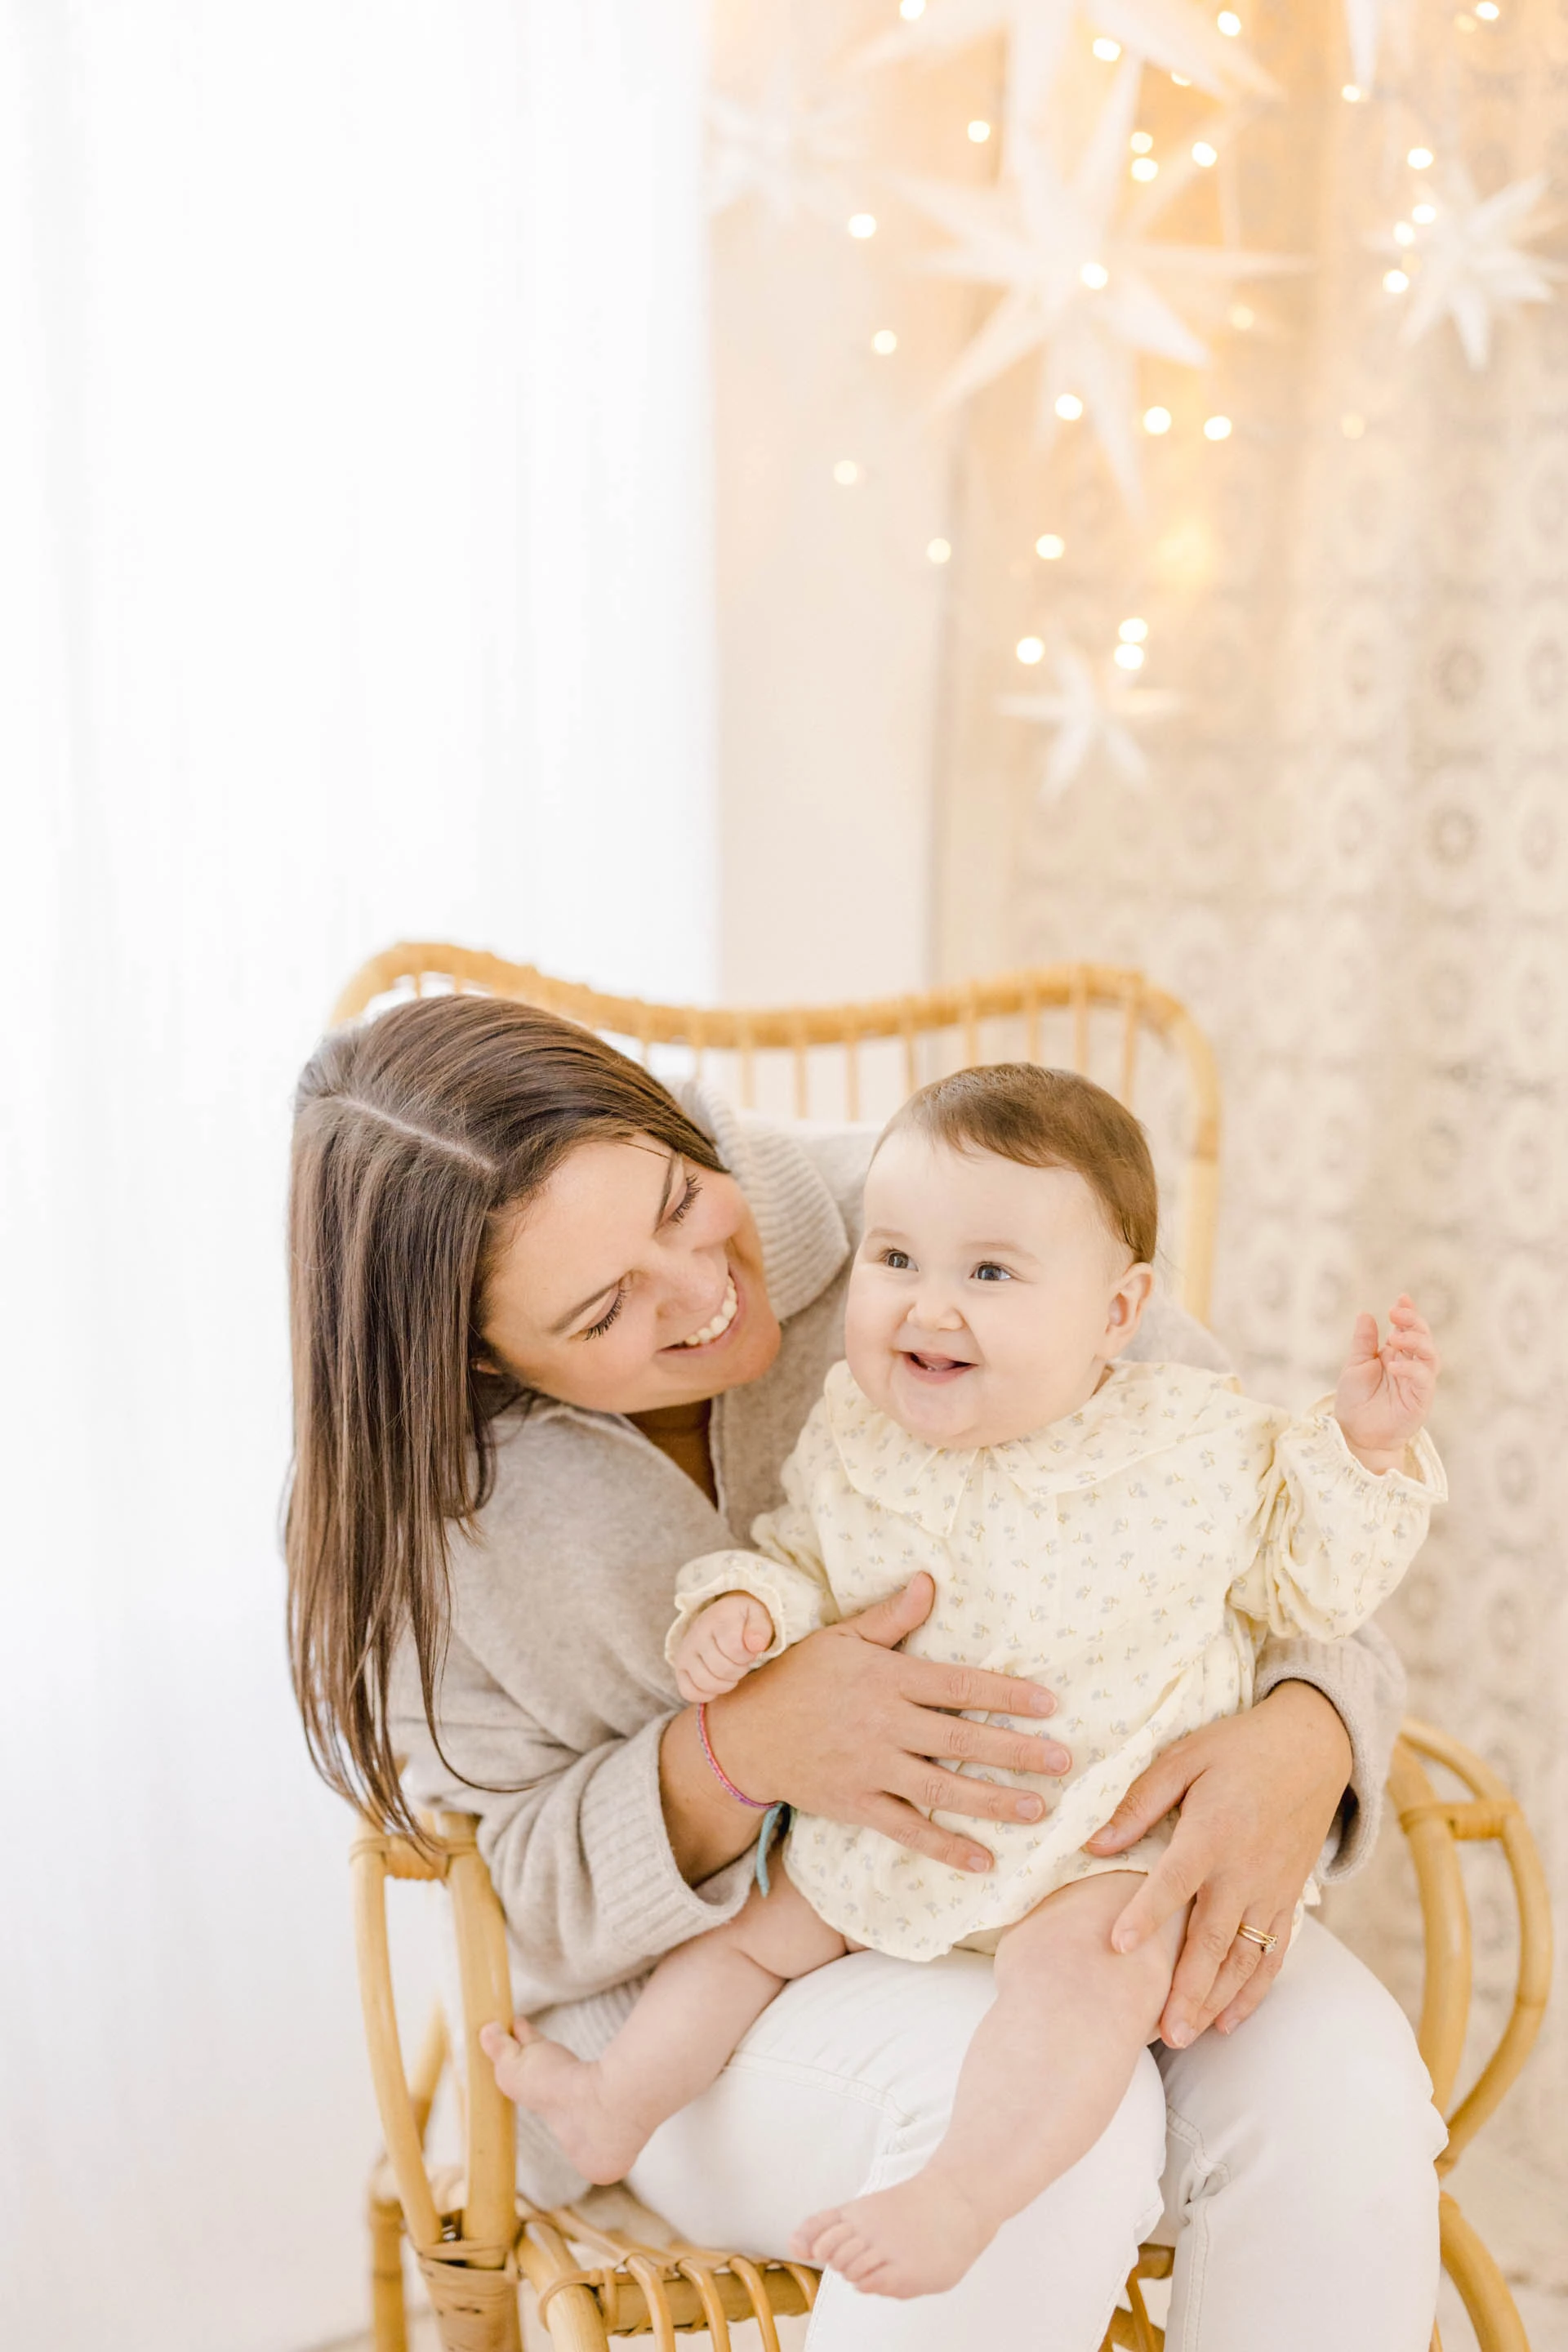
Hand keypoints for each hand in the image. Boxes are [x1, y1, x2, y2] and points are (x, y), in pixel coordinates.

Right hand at [673, 1593, 775, 1701]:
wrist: (721, 1618)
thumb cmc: (743, 1621)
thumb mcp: (758, 1615)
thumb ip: (760, 1628)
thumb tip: (756, 1645)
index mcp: (716, 1620)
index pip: (735, 1650)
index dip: (748, 1655)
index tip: (750, 1649)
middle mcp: (696, 1635)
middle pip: (722, 1669)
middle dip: (739, 1670)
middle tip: (741, 1661)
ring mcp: (685, 1652)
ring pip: (706, 1683)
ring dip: (726, 1683)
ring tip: (731, 1670)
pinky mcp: (680, 1668)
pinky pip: (689, 1692)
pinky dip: (706, 1694)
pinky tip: (718, 1682)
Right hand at [711, 1572, 1072, 1876]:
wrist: (744, 1734)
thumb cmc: (798, 1677)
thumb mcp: (841, 1638)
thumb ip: (890, 1617)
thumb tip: (929, 1581)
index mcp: (886, 1678)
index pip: (958, 1684)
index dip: (1005, 1693)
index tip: (1048, 1703)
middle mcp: (883, 1723)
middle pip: (960, 1738)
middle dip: (1016, 1751)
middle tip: (1062, 1761)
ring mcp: (870, 1767)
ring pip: (942, 1787)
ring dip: (993, 1801)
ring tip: (1038, 1810)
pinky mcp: (856, 1804)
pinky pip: (907, 1829)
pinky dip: (945, 1846)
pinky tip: (983, 1860)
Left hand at [1084, 1683, 1351, 2045]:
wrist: (1313, 1748)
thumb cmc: (1238, 1748)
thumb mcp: (1185, 1756)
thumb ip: (1141, 1801)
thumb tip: (1095, 1842)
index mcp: (1213, 1832)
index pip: (1174, 1881)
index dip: (1146, 1914)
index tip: (1117, 1946)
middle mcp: (1244, 1870)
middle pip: (1212, 1939)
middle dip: (1186, 1988)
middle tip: (1161, 2031)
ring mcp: (1271, 1890)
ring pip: (1243, 1958)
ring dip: (1215, 2000)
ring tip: (1186, 2035)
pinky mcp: (1289, 1899)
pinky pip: (1274, 1954)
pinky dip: (1254, 1990)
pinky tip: (1230, 2020)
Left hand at [1334, 1294, 1437, 1471]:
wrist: (1356, 1434)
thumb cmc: (1355, 1401)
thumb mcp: (1355, 1365)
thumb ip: (1364, 1342)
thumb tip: (1366, 1314)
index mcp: (1396, 1355)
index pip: (1408, 1329)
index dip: (1409, 1312)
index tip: (1402, 1298)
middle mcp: (1410, 1366)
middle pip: (1423, 1338)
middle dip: (1414, 1322)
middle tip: (1397, 1313)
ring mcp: (1418, 1383)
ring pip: (1431, 1356)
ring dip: (1416, 1342)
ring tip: (1395, 1337)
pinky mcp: (1421, 1400)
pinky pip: (1424, 1380)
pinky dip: (1411, 1370)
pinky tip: (1393, 1365)